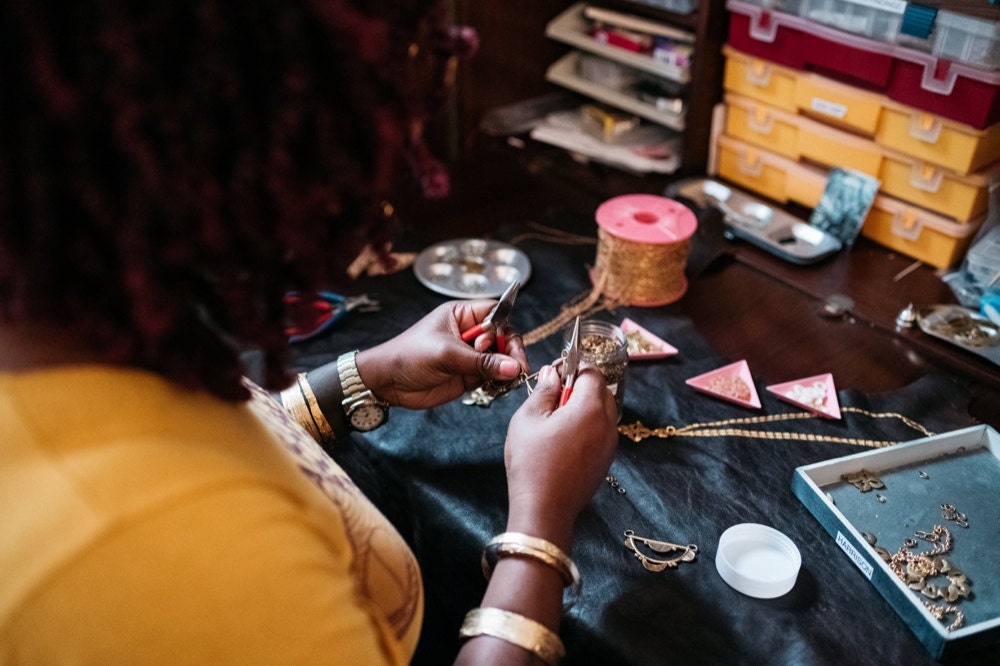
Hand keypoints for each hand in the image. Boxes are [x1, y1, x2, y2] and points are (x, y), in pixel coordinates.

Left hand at [357, 300, 528, 409]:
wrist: (387, 383)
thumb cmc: (409, 356)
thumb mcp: (446, 354)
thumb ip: (482, 361)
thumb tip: (514, 367)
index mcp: (462, 315)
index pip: (496, 314)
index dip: (505, 328)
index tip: (509, 347)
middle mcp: (469, 333)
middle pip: (503, 338)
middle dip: (511, 352)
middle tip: (516, 369)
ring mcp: (470, 355)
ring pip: (500, 359)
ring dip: (507, 370)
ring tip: (507, 381)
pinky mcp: (468, 375)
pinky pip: (492, 376)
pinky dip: (499, 382)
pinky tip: (497, 388)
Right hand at [502, 364, 618, 548]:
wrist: (544, 509)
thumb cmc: (532, 463)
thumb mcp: (528, 419)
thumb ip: (544, 391)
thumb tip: (552, 373)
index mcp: (590, 409)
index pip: (592, 373)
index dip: (573, 368)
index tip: (555, 374)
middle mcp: (607, 425)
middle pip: (601, 391)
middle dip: (580, 387)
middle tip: (553, 397)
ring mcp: (609, 445)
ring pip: (602, 413)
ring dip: (583, 408)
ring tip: (555, 421)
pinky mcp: (606, 461)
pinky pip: (601, 433)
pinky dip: (587, 427)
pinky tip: (562, 440)